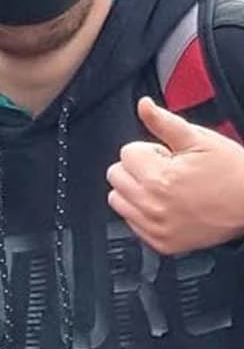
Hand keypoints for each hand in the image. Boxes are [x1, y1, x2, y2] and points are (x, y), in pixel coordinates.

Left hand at [107, 97, 243, 254]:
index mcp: (159, 178)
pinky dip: (143, 212)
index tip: (168, 156)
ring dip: (135, 190)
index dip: (149, 150)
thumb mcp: (200, 139)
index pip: (127, 153)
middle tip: (168, 171)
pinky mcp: (160, 242)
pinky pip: (131, 222)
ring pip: (118, 200)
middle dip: (138, 168)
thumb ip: (164, 122)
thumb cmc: (232, 171)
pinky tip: (168, 205)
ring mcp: (155, 227)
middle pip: (116, 176)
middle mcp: (152, 205)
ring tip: (165, 187)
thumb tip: (143, 106)